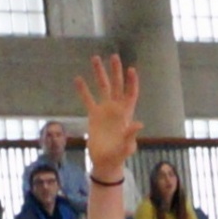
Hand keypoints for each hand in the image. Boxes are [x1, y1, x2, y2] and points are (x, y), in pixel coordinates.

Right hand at [74, 54, 141, 178]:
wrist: (105, 162)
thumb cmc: (119, 156)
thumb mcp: (126, 147)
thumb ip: (131, 135)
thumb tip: (139, 124)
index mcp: (126, 114)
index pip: (131, 94)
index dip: (131, 82)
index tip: (130, 70)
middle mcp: (116, 108)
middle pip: (116, 85)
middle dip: (116, 71)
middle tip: (113, 56)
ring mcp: (104, 110)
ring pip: (102, 87)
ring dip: (99, 73)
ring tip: (95, 58)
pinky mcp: (93, 115)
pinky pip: (87, 100)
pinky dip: (83, 90)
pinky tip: (78, 78)